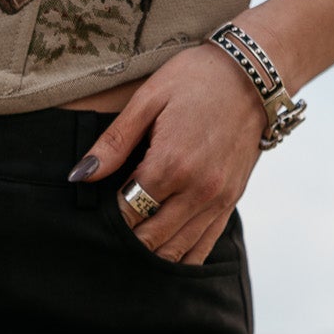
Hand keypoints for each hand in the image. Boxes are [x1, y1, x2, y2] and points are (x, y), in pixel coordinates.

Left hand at [69, 43, 267, 266]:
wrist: (253, 74)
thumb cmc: (196, 79)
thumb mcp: (148, 99)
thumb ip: (114, 143)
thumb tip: (79, 176)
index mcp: (171, 164)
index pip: (127, 212)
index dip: (109, 217)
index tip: (100, 211)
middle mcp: (196, 190)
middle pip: (149, 239)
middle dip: (126, 239)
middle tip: (110, 233)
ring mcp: (216, 201)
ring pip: (174, 251)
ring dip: (149, 254)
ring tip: (131, 244)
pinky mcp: (229, 204)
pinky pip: (201, 249)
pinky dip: (179, 258)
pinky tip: (160, 255)